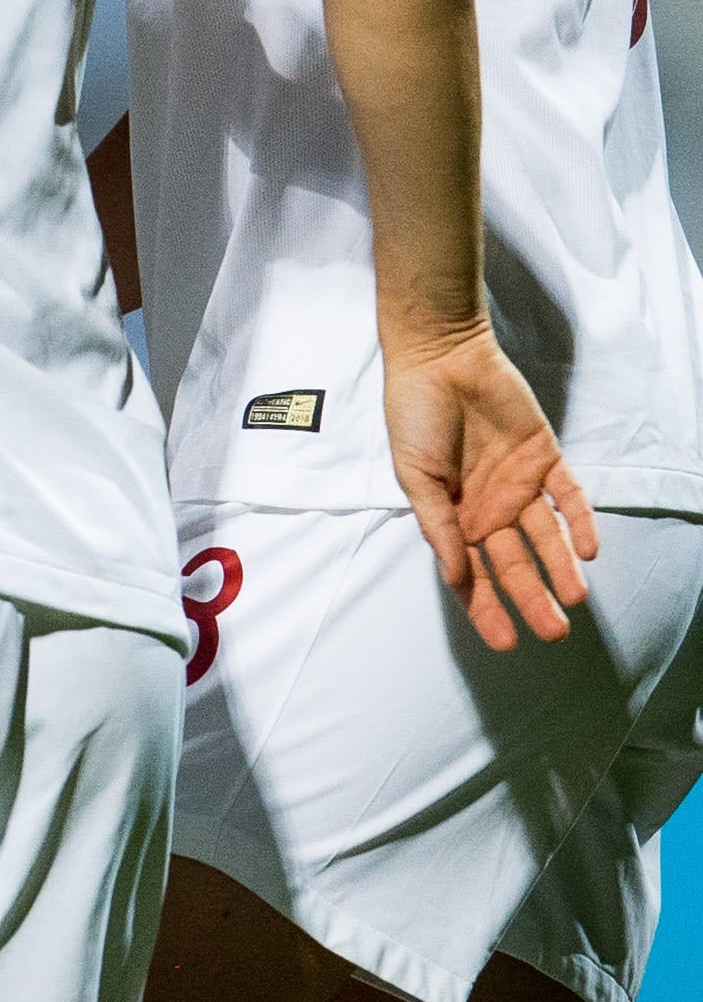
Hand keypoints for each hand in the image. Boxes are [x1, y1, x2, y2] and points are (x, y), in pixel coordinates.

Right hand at [383, 319, 598, 649]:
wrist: (441, 359)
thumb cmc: (415, 414)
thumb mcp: (413, 474)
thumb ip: (438, 524)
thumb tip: (458, 575)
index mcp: (455, 515)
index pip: (474, 573)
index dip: (487, 607)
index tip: (506, 642)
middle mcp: (491, 507)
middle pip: (517, 563)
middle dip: (533, 599)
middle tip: (552, 631)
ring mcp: (521, 484)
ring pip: (548, 538)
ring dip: (562, 569)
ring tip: (573, 599)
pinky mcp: (546, 458)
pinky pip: (569, 497)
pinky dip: (581, 522)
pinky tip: (588, 550)